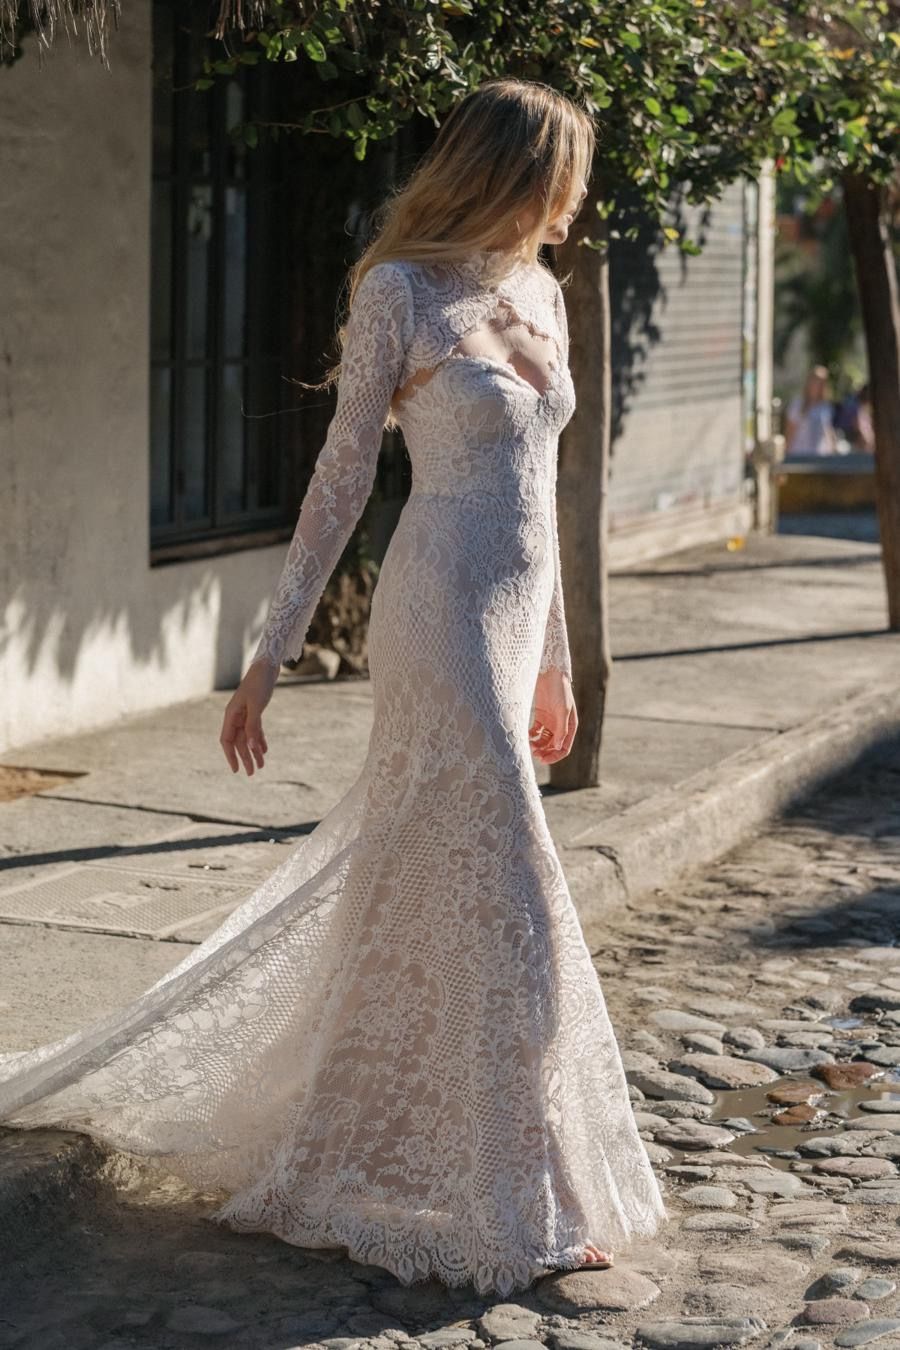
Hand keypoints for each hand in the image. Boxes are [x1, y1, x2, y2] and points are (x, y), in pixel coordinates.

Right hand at [219, 659, 277, 775]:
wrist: (267, 667)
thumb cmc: (259, 684)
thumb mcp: (256, 706)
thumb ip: (253, 726)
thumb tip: (250, 747)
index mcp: (231, 715)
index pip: (227, 741)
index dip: (230, 756)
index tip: (236, 770)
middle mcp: (236, 716)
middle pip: (239, 742)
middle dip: (245, 758)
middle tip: (252, 773)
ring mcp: (245, 714)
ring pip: (248, 738)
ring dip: (254, 751)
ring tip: (261, 765)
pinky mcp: (255, 711)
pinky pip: (255, 730)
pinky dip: (259, 740)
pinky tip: (265, 750)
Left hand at [529, 668, 576, 763]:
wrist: (549, 672)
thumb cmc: (559, 690)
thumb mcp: (563, 710)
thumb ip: (561, 729)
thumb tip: (557, 747)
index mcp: (570, 726)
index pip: (564, 748)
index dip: (554, 756)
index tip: (543, 760)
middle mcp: (561, 725)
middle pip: (553, 746)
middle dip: (544, 752)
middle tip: (534, 754)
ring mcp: (550, 721)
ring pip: (543, 740)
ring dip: (537, 745)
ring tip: (530, 745)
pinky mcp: (540, 715)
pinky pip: (536, 731)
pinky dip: (532, 735)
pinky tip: (527, 735)